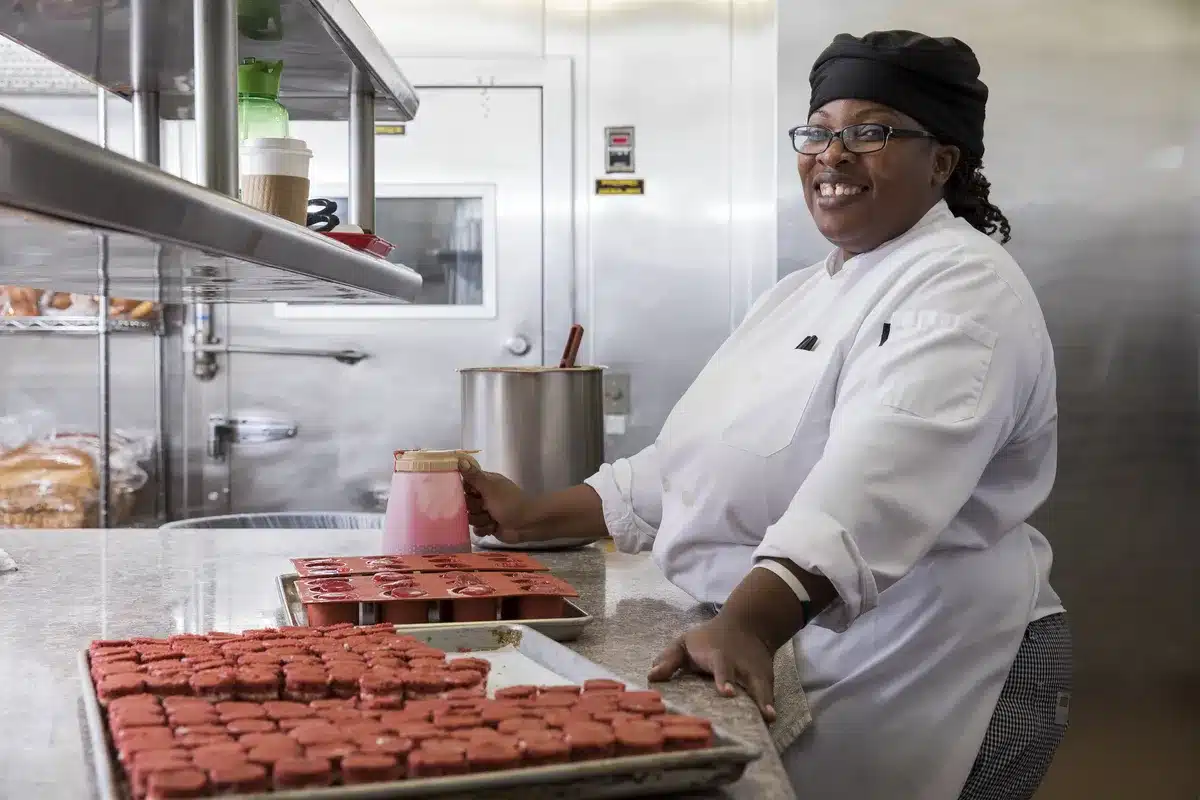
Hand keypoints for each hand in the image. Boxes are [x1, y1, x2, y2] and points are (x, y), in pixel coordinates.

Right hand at [458, 458, 535, 543]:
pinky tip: (493, 527)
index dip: (464, 491)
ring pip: (470, 517)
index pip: (465, 485)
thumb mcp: (490, 487)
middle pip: (466, 503)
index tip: (471, 493)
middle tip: (485, 507)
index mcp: (485, 483)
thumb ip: (474, 476)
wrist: (527, 523)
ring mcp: (486, 512)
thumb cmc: (509, 502)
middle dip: (474, 508)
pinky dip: (484, 529)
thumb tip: (460, 459)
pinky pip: (476, 529)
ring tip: (492, 519)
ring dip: (481, 520)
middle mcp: (484, 497)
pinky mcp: (488, 526)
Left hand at [647, 617, 776, 721]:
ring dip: (766, 701)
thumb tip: (651, 676)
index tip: (726, 693)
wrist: (748, 624)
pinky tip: (771, 718)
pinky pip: (769, 693)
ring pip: (762, 686)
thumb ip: (669, 658)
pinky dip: (770, 703)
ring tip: (769, 717)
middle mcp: (740, 665)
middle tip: (756, 709)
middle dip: (751, 692)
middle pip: (747, 678)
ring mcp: (755, 672)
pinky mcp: (766, 679)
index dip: (724, 679)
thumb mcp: (686, 642)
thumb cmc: (708, 639)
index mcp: (720, 656)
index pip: (722, 667)